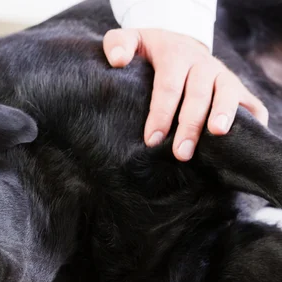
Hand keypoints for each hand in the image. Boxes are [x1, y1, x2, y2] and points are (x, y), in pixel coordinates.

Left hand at [103, 28, 268, 160]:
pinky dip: (252, 120)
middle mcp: (202, 65)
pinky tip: (244, 140)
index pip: (168, 86)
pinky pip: (251, 104)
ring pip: (228, 94)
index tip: (152, 140)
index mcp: (175, 56)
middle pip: (198, 94)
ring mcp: (222, 76)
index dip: (161, 114)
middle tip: (180, 153)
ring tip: (217, 134)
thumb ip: (118, 44)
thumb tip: (118, 61)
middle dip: (190, 125)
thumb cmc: (149, 51)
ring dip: (224, 114)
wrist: (178, 45)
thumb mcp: (131, 40)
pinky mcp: (237, 89)